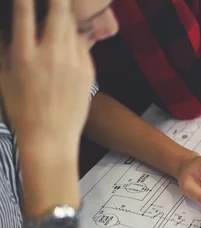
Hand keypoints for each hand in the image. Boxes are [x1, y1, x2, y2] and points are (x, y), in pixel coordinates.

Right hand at [0, 0, 93, 155]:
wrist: (51, 137)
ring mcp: (73, 63)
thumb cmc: (22, 108)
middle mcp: (51, 56)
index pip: (24, 14)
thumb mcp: (4, 77)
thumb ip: (4, 47)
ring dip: (67, 15)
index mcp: (25, 56)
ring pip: (73, 27)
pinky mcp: (88, 71)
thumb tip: (6, 26)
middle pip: (59, 13)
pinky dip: (75, 37)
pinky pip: (82, 45)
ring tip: (62, 7)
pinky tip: (69, 36)